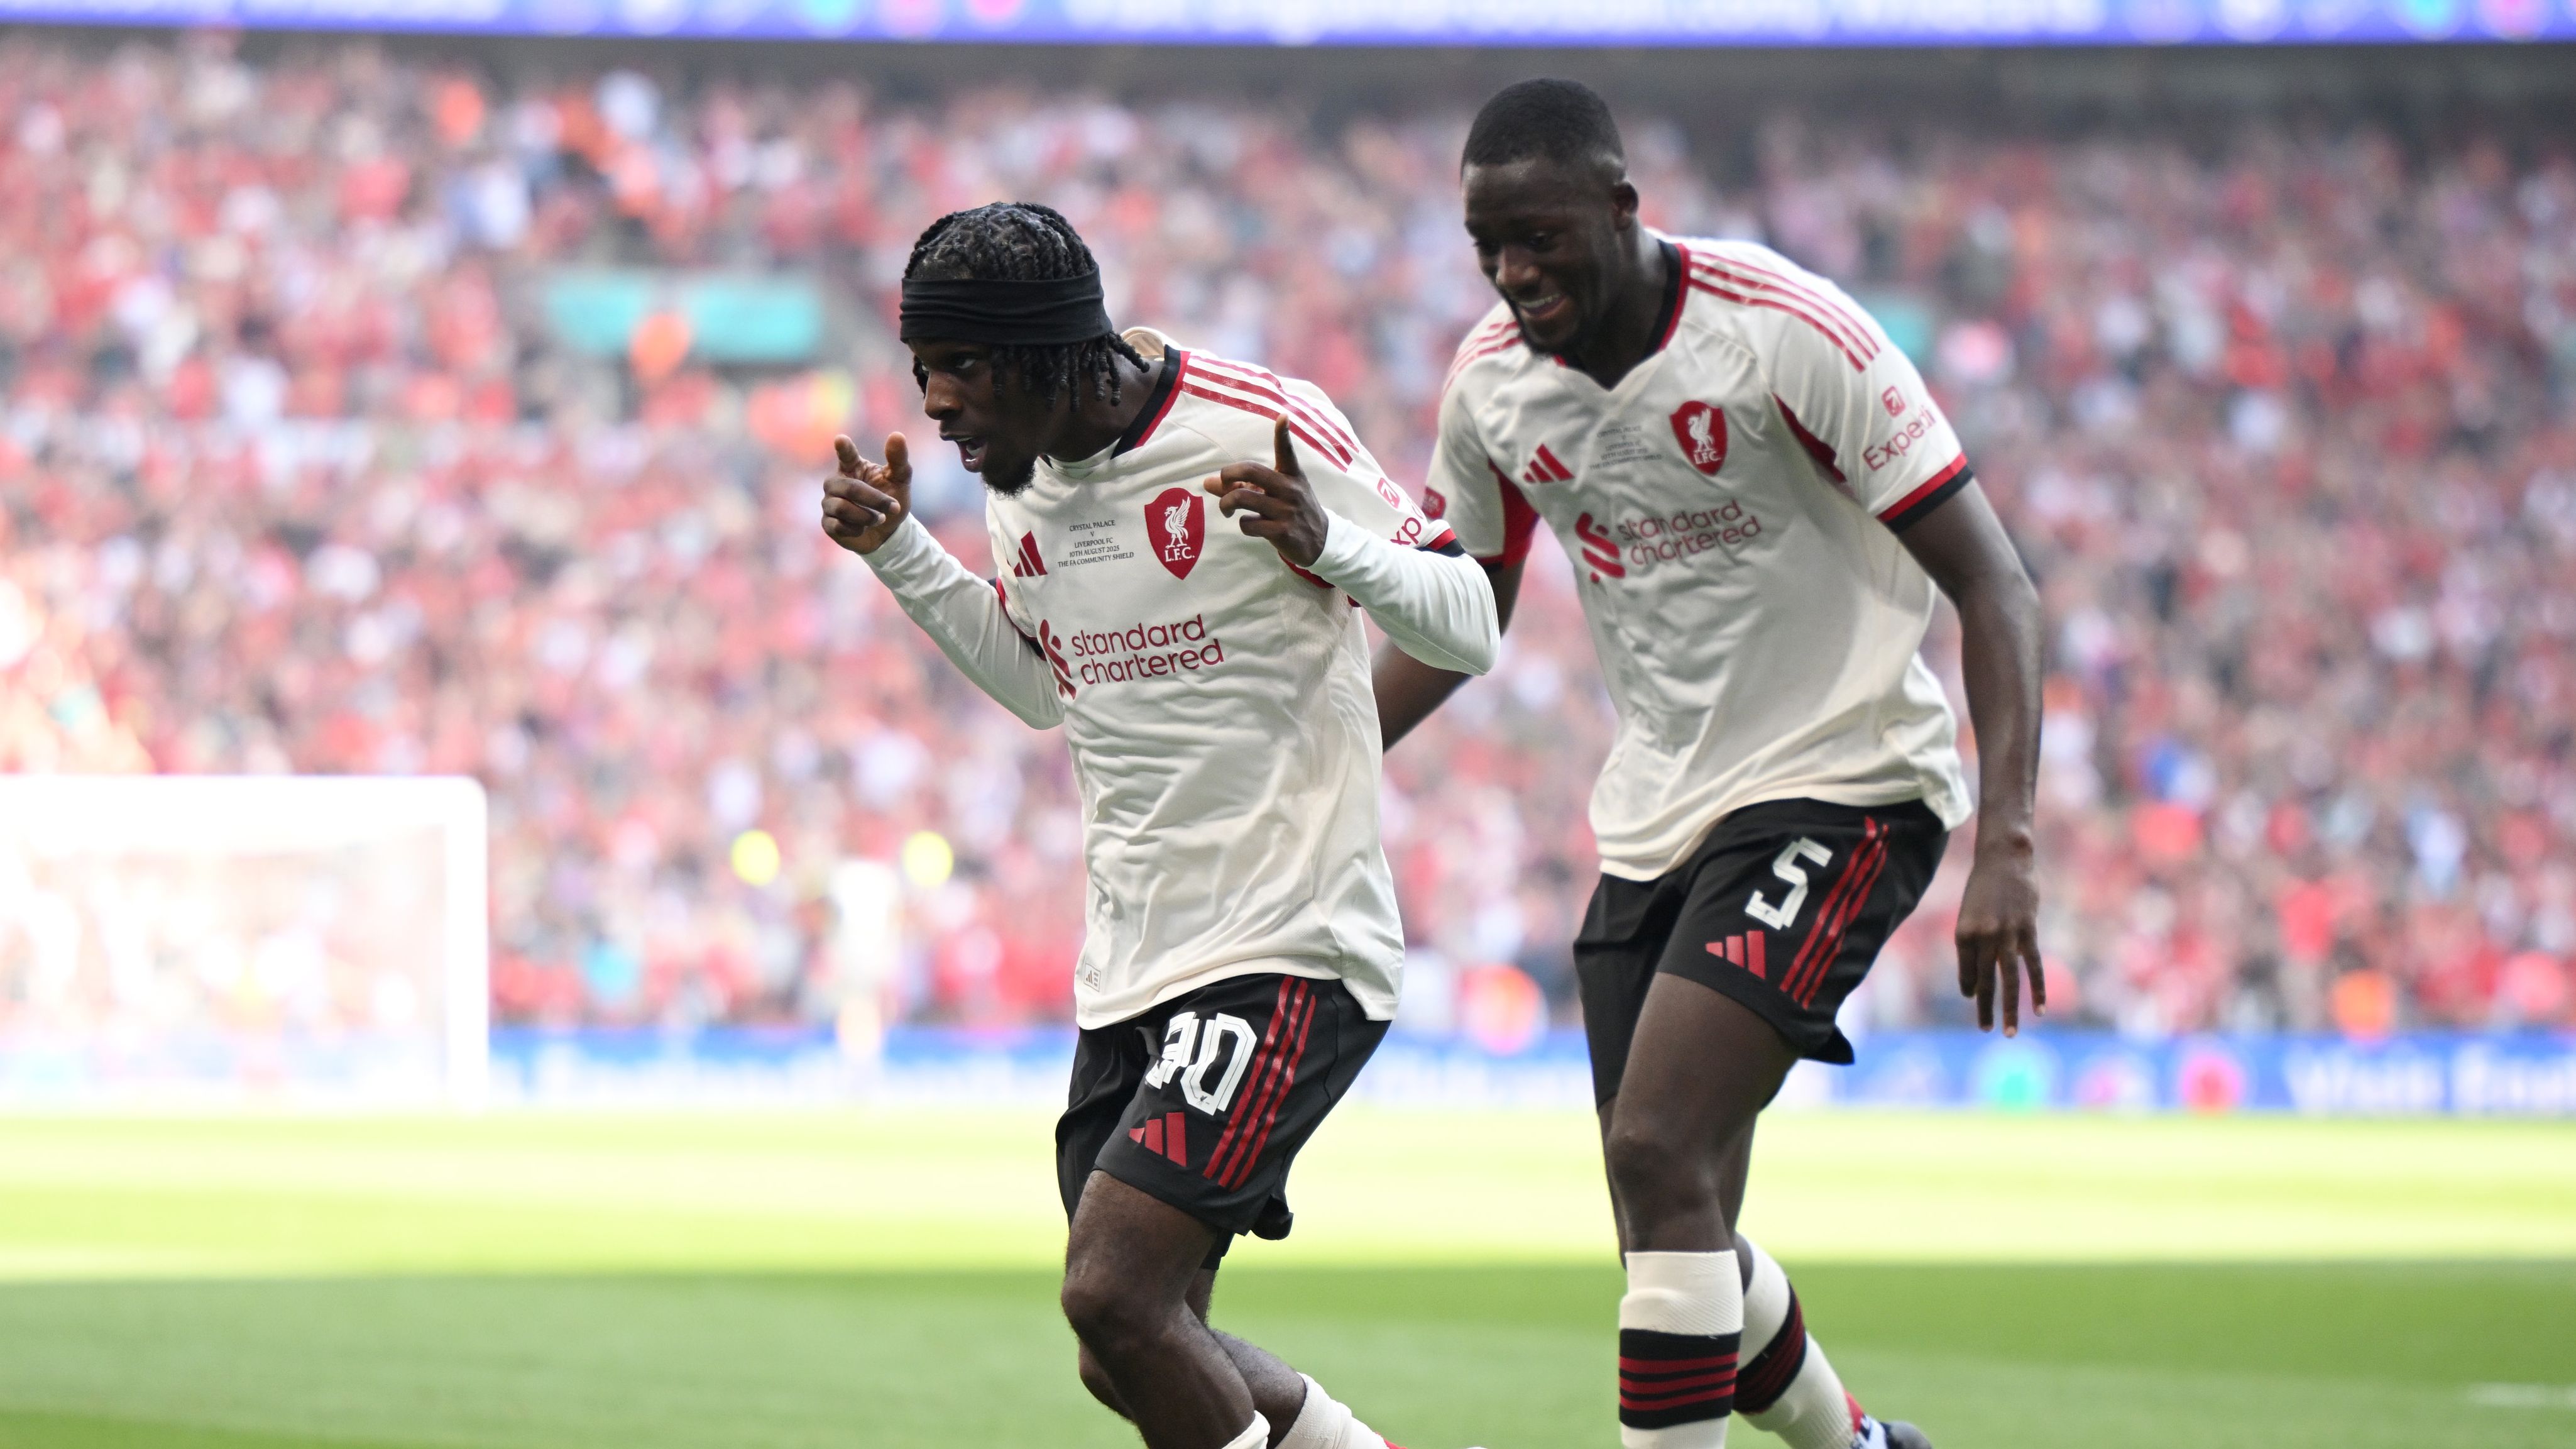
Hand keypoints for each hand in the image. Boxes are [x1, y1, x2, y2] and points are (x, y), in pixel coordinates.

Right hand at [821, 434, 912, 555]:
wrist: (888, 530)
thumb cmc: (891, 499)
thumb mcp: (900, 479)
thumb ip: (898, 459)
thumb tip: (897, 435)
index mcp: (852, 466)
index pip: (846, 455)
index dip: (844, 448)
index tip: (841, 440)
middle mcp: (836, 482)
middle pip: (850, 488)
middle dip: (875, 500)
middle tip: (893, 508)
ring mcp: (829, 502)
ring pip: (842, 509)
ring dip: (867, 516)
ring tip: (879, 519)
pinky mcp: (827, 523)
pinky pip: (838, 526)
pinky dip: (857, 530)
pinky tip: (864, 529)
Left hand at [1203, 416, 1328, 568]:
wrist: (1320, 541)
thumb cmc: (1292, 510)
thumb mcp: (1275, 494)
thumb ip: (1243, 486)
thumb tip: (1209, 482)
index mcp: (1291, 475)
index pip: (1286, 452)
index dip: (1283, 434)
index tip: (1283, 417)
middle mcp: (1290, 489)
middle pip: (1251, 471)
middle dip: (1227, 475)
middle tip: (1221, 484)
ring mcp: (1286, 510)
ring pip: (1242, 498)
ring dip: (1226, 504)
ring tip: (1227, 509)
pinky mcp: (1282, 531)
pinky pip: (1248, 524)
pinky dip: (1242, 524)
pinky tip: (1250, 525)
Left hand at [1955, 837, 2044, 1034]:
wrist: (2003, 858)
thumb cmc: (1984, 886)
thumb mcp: (1970, 913)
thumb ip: (1975, 942)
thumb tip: (1980, 972)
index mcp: (1962, 934)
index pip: (1966, 972)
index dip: (1970, 988)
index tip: (1973, 998)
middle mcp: (1982, 937)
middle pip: (1984, 981)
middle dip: (1985, 1009)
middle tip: (1986, 1029)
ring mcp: (2006, 935)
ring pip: (2008, 980)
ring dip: (2009, 1009)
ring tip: (2008, 1032)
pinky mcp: (2027, 931)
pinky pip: (2032, 966)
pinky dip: (2037, 989)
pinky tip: (2039, 1009)